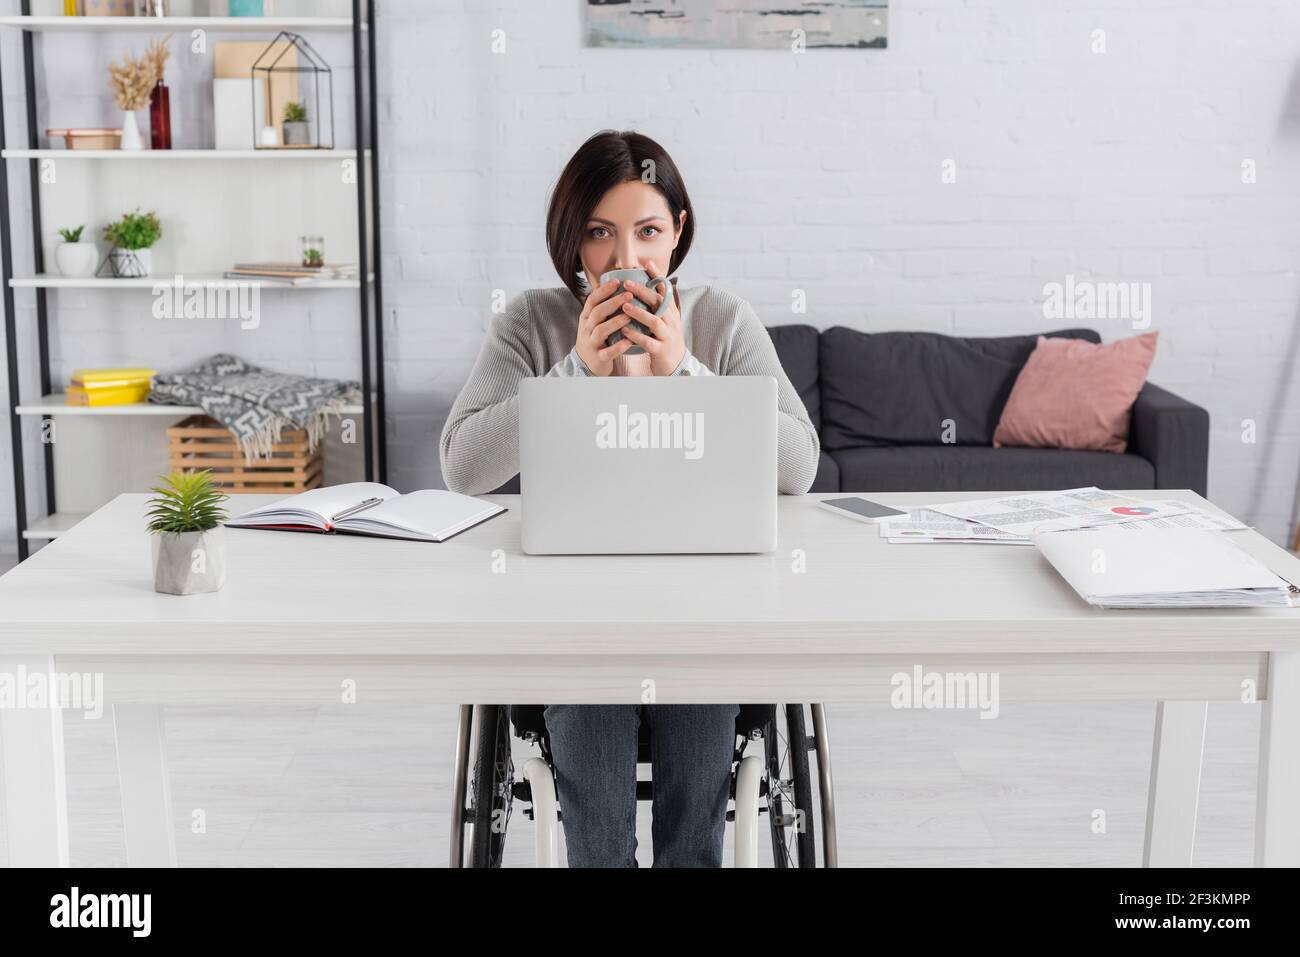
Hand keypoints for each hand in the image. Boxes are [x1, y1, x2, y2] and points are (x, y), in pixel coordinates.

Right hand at [574, 277, 634, 375]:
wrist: (585, 364)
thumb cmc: (595, 338)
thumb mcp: (593, 320)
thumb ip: (601, 305)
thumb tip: (610, 281)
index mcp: (586, 317)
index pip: (592, 300)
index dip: (604, 290)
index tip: (617, 281)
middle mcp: (587, 328)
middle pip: (597, 312)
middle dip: (612, 303)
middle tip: (628, 295)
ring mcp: (591, 343)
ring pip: (601, 331)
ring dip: (615, 322)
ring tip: (629, 316)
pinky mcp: (598, 357)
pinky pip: (607, 352)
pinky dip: (618, 347)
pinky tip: (629, 341)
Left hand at [616, 260, 685, 375]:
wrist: (676, 366)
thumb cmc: (665, 340)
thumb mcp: (665, 320)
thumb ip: (657, 306)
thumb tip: (645, 286)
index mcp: (671, 312)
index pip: (666, 290)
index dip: (657, 276)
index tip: (646, 263)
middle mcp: (671, 322)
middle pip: (659, 303)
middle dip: (643, 291)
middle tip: (626, 283)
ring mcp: (667, 336)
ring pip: (654, 322)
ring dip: (639, 313)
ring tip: (624, 306)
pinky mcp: (661, 350)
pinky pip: (648, 342)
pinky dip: (636, 336)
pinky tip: (624, 331)